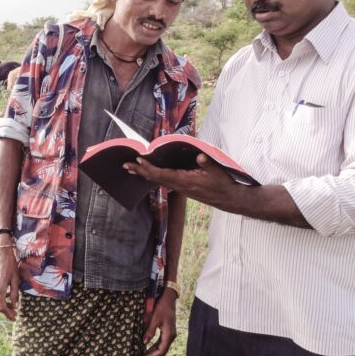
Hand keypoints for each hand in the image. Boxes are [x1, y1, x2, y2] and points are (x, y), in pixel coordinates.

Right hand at [0, 246, 20, 320]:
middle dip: (5, 311)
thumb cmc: (10, 264)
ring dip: (2, 304)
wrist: (1, 252)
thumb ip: (14, 294)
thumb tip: (15, 306)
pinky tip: (7, 295)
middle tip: (14, 314)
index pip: (1, 306)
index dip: (8, 313)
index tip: (15, 317)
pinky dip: (0, 297)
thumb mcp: (15, 279)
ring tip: (12, 305)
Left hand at [124, 154, 240, 209]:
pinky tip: (149, 174)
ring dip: (145, 174)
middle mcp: (179, 185)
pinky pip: (165, 181)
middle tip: (125, 165)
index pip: (162, 174)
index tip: (138, 160)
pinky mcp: (183, 188)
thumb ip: (207, 163)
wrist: (228, 199)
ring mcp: (180, 188)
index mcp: (184, 180)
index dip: (149, 167)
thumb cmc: (222, 184)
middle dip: (140, 171)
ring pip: (159, 180)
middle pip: (156, 178)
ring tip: (132, 169)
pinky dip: (154, 176)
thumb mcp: (217, 171)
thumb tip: (200, 156)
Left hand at [142, 290, 176, 355]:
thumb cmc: (162, 306)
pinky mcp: (167, 331)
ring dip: (153, 352)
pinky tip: (148, 348)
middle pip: (162, 351)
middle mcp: (171, 336)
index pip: (161, 350)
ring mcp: (170, 334)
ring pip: (161, 347)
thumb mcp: (154, 317)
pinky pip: (161, 342)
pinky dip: (154, 347)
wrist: (169, 298)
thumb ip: (150, 330)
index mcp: (169, 334)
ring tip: (143, 355)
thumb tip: (144, 342)